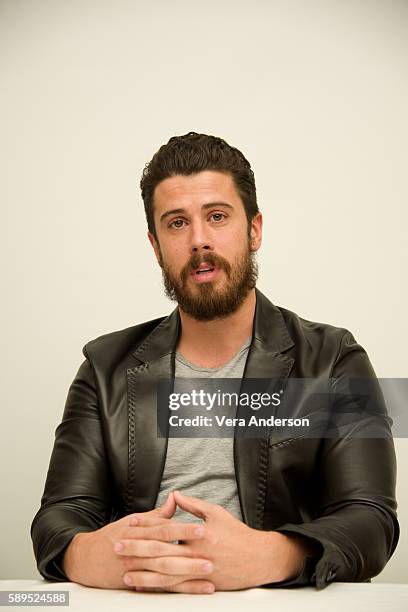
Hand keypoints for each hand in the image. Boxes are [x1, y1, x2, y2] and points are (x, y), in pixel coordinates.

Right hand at [62, 492, 213, 592]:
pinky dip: (179, 590)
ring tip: (209, 575)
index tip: (204, 529)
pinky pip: (162, 588)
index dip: (184, 529)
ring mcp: (137, 570)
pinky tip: (196, 590)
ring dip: (188, 576)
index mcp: (139, 532)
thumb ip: (157, 514)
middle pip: (167, 553)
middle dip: (190, 555)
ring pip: (166, 573)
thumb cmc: (113, 537)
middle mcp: (138, 551)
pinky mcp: (138, 584)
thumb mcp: (132, 521)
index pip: (165, 529)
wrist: (86, 559)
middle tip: (211, 556)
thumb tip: (175, 499)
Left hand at [119, 491, 310, 590]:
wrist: (258, 558)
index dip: (147, 526)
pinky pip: (178, 588)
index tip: (129, 524)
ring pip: (166, 575)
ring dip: (144, 575)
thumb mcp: (216, 513)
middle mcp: (197, 552)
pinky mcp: (202, 584)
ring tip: (126, 574)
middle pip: (161, 552)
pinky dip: (161, 589)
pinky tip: (148, 589)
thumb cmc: (237, 534)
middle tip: (117, 547)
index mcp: (199, 532)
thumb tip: (175, 495)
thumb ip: (193, 505)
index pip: (167, 528)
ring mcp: (199, 571)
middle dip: (137, 550)